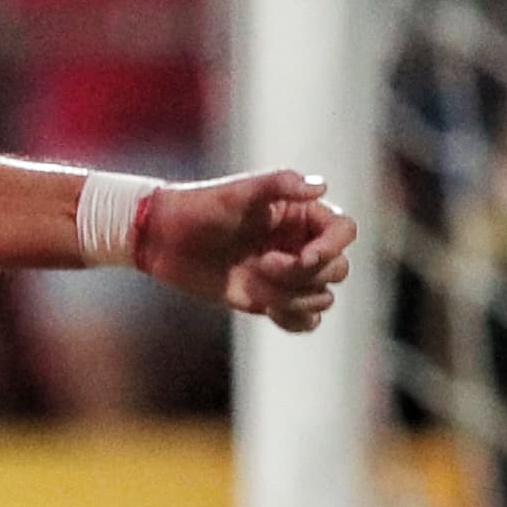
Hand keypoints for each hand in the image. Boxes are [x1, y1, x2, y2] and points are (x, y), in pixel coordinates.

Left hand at [131, 168, 358, 331]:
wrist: (162, 239)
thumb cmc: (199, 207)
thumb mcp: (237, 192)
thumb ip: (280, 184)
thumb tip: (322, 187)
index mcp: (300, 215)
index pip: (344, 232)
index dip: (332, 248)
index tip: (304, 257)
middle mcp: (301, 244)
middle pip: (337, 269)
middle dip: (302, 274)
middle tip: (262, 263)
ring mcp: (288, 275)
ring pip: (322, 298)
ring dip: (293, 298)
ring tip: (255, 285)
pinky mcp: (273, 301)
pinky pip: (306, 322)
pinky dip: (294, 320)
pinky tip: (266, 308)